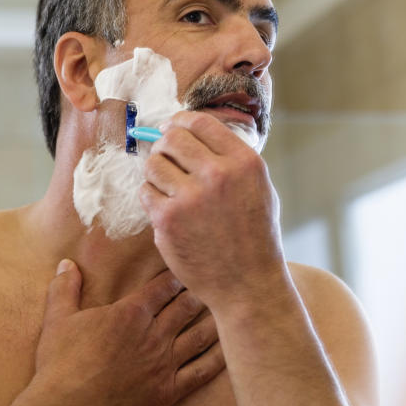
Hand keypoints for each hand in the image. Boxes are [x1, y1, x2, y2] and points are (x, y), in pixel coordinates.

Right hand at [32, 260, 224, 405]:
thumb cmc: (60, 364)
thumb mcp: (58, 320)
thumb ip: (65, 288)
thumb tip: (66, 263)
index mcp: (131, 313)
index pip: (165, 286)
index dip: (179, 276)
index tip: (191, 267)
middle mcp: (154, 334)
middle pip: (187, 306)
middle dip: (203, 293)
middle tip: (217, 283)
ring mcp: (165, 362)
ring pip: (200, 334)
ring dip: (215, 320)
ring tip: (230, 308)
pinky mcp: (169, 390)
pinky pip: (201, 371)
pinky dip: (219, 358)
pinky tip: (231, 348)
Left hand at [139, 111, 286, 312]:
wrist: (248, 283)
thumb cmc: (254, 236)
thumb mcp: (259, 187)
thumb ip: (231, 159)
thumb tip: (193, 132)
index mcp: (244, 162)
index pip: (200, 122)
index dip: (180, 122)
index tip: (173, 128)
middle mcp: (218, 174)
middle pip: (172, 137)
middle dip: (164, 145)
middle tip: (166, 157)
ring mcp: (191, 197)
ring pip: (154, 164)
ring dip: (157, 173)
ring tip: (170, 189)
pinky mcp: (168, 219)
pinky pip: (146, 192)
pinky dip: (153, 198)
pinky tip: (168, 211)